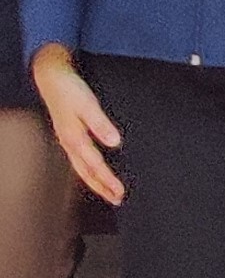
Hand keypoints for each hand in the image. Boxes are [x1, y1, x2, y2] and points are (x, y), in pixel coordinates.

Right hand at [32, 48, 120, 205]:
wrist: (50, 77)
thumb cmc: (70, 90)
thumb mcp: (88, 104)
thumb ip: (101, 124)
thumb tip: (115, 142)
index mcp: (74, 138)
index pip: (94, 166)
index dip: (107, 180)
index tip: (120, 192)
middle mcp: (70, 143)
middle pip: (86, 172)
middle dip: (102, 187)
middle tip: (118, 200)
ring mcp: (67, 140)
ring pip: (81, 168)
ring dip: (96, 181)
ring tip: (109, 192)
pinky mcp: (69, 135)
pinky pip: (79, 160)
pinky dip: (88, 170)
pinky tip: (95, 172)